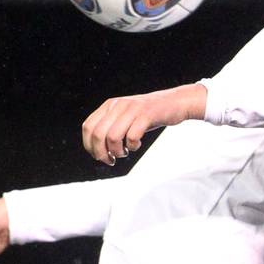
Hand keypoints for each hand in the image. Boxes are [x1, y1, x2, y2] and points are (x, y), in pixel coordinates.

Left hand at [81, 83, 206, 165]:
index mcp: (109, 105)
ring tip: (126, 152)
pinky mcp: (146, 115)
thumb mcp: (126, 115)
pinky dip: (133, 146)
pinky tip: (137, 145)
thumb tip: (98, 150)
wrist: (175, 102)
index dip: (89, 146)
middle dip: (101, 153)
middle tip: (111, 160)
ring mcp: (132, 109)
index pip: (87, 127)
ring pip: (112, 137)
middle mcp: (118, 105)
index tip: (99, 156)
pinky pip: (132, 136)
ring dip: (117, 151)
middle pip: (97, 134)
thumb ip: (111, 126)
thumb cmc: (150, 114)